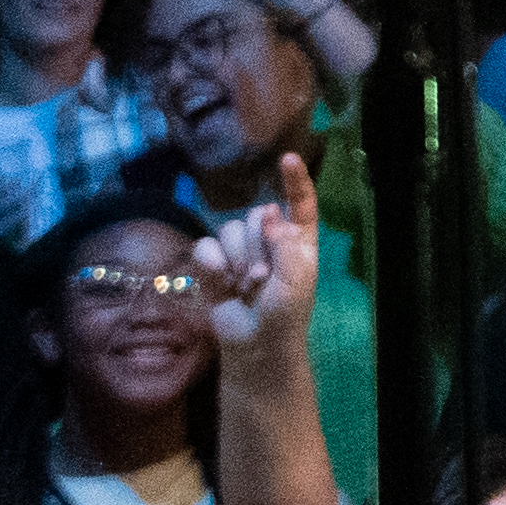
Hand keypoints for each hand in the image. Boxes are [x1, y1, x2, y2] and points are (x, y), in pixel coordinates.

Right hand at [198, 150, 325, 373]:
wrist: (255, 346)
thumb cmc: (285, 315)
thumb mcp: (296, 280)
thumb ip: (284, 244)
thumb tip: (267, 212)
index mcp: (298, 240)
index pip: (300, 202)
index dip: (295, 180)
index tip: (288, 159)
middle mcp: (269, 239)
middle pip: (253, 215)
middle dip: (255, 246)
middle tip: (262, 279)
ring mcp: (240, 251)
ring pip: (228, 230)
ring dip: (236, 261)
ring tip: (246, 287)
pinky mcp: (214, 264)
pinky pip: (205, 246)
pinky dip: (212, 265)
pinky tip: (223, 284)